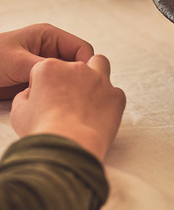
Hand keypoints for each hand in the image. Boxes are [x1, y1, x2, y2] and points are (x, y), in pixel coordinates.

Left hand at [0, 23, 93, 98]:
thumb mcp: (18, 62)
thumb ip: (46, 67)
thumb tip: (72, 76)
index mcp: (49, 37)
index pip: (83, 49)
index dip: (86, 66)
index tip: (84, 83)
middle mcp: (50, 50)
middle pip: (79, 65)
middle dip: (78, 79)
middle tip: (76, 95)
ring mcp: (45, 66)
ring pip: (69, 78)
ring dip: (68, 89)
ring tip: (64, 101)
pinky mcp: (39, 80)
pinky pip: (56, 88)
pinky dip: (58, 96)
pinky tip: (54, 104)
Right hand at [11, 55, 125, 161]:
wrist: (70, 145)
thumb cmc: (42, 129)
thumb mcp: (19, 111)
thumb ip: (26, 96)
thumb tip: (33, 94)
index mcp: (50, 68)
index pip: (47, 68)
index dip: (44, 84)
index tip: (45, 99)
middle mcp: (77, 68)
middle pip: (75, 65)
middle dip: (71, 77)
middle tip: (68, 98)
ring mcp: (100, 80)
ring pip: (100, 64)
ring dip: (95, 74)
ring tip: (89, 94)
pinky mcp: (117, 96)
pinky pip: (115, 92)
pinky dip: (109, 100)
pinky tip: (100, 114)